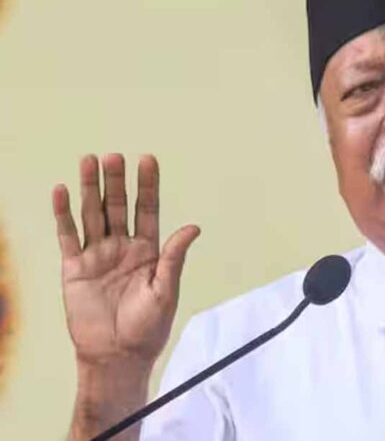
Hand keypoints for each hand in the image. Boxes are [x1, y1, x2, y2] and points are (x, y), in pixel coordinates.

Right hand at [54, 154, 199, 367]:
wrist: (117, 357)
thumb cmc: (148, 328)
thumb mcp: (166, 291)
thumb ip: (174, 258)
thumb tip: (194, 226)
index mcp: (149, 251)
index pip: (148, 209)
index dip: (148, 185)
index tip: (147, 159)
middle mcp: (123, 247)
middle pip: (118, 206)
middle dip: (116, 181)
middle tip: (114, 156)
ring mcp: (98, 256)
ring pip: (93, 214)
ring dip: (89, 188)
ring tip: (89, 160)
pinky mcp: (75, 269)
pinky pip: (68, 236)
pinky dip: (63, 214)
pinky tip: (61, 191)